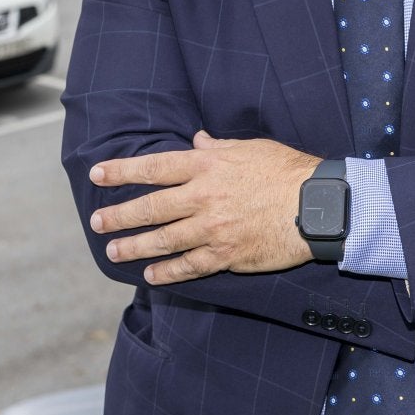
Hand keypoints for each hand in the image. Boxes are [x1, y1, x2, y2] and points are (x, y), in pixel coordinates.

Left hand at [87, 131, 318, 285]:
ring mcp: (213, 228)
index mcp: (207, 166)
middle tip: (97, 222)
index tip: (97, 175)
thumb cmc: (286, 171)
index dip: (122, 171)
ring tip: (114, 251)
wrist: (317, 205)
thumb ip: (218, 146)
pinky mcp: (227, 254)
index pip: (154, 167)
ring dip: (135, 246)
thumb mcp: (250, 148)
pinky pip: (190, 266)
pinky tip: (152, 275)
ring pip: (164, 240)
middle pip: (151, 207)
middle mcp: (203, 197)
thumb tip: (197, 139)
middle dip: (120, 215)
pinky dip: (168, 272)